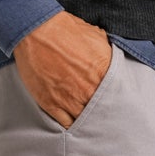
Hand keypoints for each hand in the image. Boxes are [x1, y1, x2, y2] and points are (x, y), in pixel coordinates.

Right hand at [13, 10, 111, 127]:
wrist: (37, 30)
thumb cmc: (65, 29)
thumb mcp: (96, 36)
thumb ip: (107, 52)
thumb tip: (112, 56)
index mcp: (103, 72)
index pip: (117, 95)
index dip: (117, 100)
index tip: (117, 103)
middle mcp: (88, 90)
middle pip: (102, 111)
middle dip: (103, 112)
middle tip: (105, 116)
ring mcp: (69, 99)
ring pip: (85, 120)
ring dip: (87, 121)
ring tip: (89, 121)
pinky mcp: (51, 103)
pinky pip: (64, 123)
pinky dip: (70, 125)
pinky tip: (74, 125)